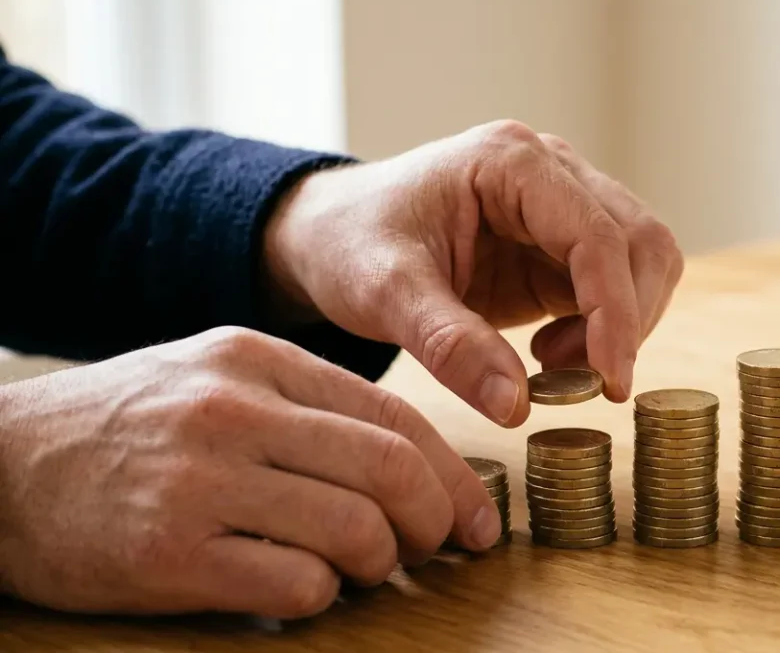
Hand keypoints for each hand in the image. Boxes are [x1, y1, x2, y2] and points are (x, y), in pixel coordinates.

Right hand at [0, 328, 497, 617]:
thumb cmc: (124, 429)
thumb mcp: (214, 379)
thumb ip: (307, 408)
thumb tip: (413, 469)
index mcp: (255, 359)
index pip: (394, 415)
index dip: (454, 474)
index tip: (477, 518)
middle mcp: (233, 411)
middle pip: (390, 469)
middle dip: (436, 521)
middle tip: (438, 550)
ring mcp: (199, 481)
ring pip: (354, 530)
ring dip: (378, 564)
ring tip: (360, 570)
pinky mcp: (168, 554)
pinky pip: (294, 586)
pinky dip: (320, 598)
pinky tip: (300, 590)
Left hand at [264, 120, 683, 425]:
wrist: (326, 234)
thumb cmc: (348, 244)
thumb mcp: (383, 293)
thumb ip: (449, 346)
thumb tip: (515, 407)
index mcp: (511, 162)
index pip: (598, 235)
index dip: (615, 313)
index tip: (610, 382)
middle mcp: (552, 171)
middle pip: (642, 242)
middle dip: (627, 319)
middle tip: (575, 380)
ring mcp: (563, 204)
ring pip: (643, 263)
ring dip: (620, 325)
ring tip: (552, 365)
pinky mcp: (562, 244)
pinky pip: (615, 287)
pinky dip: (602, 331)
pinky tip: (548, 355)